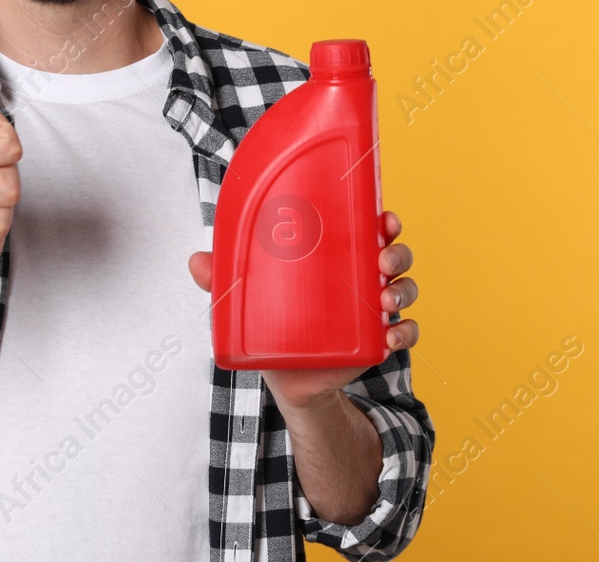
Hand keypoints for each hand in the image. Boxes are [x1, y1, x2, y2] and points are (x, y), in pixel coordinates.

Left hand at [187, 209, 417, 409]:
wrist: (287, 381)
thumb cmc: (273, 325)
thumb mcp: (249, 301)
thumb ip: (223, 281)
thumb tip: (195, 261)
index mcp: (338, 257)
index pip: (368, 229)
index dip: (383, 220)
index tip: (384, 218)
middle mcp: (361, 278)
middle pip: (393, 255)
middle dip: (396, 253)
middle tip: (382, 261)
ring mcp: (372, 311)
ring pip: (404, 289)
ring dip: (403, 290)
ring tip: (386, 299)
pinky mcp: (375, 343)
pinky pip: (404, 334)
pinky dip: (404, 333)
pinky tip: (390, 337)